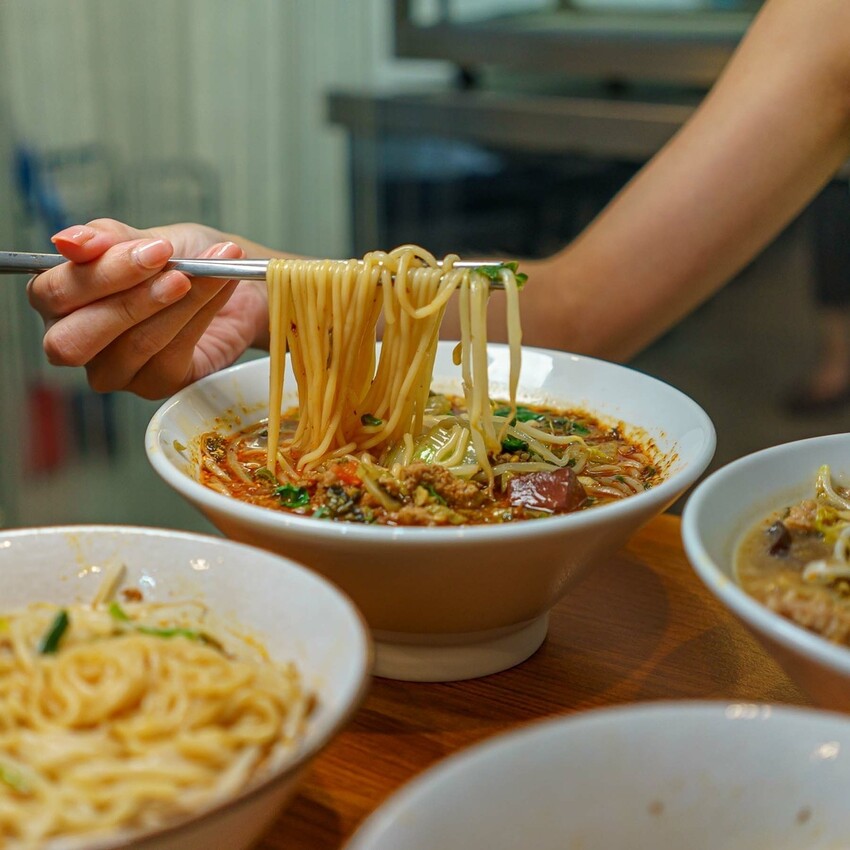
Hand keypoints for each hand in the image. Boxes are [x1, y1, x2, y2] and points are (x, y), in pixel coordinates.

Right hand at [27, 219, 268, 398]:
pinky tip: (219, 289)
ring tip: (210, 273)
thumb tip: (68, 241)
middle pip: (74, 339)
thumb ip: (106, 238)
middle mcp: (76, 340)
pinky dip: (200, 316)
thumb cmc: (183, 259)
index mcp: (59, 300)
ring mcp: (114, 370)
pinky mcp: (155, 385)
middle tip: (178, 273)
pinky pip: (170, 357)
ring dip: (177, 305)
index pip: (52, 294)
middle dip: (130, 302)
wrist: (239, 284)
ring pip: (133, 345)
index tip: (154, 249)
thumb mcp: (146, 236)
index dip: (101, 273)